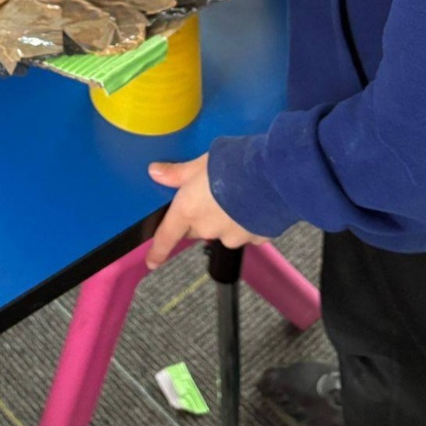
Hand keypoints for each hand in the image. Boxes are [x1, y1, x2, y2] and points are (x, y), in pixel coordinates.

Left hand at [145, 154, 263, 268]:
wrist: (273, 175)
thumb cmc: (232, 165)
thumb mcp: (200, 163)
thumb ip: (178, 173)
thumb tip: (155, 172)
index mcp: (188, 211)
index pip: (166, 237)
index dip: (158, 251)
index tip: (152, 262)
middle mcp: (207, 228)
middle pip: (196, 229)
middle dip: (199, 217)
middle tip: (210, 195)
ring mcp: (232, 236)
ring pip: (223, 231)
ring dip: (226, 218)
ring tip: (239, 194)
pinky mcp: (255, 238)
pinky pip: (247, 232)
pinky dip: (248, 221)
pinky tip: (256, 202)